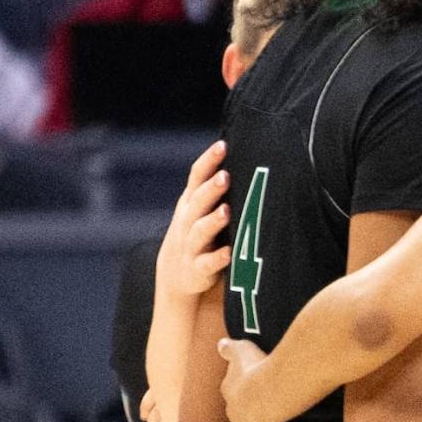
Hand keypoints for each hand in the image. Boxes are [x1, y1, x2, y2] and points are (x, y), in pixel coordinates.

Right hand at [157, 142, 231, 303]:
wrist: (177, 276)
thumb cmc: (198, 235)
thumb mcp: (200, 210)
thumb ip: (215, 190)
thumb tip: (244, 160)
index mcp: (191, 203)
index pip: (197, 177)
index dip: (208, 161)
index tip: (223, 145)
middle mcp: (188, 221)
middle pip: (198, 202)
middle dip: (211, 189)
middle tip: (226, 175)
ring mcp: (192, 245)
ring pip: (200, 231)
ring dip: (213, 221)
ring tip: (226, 211)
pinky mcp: (198, 269)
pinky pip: (208, 263)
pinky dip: (218, 258)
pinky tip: (230, 252)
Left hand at [217, 337, 279, 421]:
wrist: (264, 393)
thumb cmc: (255, 369)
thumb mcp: (241, 350)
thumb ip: (230, 348)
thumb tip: (220, 343)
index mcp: (230, 388)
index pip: (231, 392)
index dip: (238, 393)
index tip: (243, 393)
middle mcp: (232, 409)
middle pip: (233, 413)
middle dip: (239, 413)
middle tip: (249, 414)